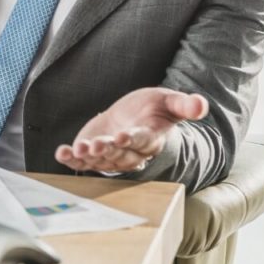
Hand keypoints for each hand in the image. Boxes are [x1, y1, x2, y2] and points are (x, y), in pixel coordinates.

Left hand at [54, 87, 208, 173]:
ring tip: (78, 149)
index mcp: (150, 138)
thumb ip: (185, 105)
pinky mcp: (94, 155)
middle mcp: (130, 151)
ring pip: (100, 160)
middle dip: (106, 149)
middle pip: (118, 153)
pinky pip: (83, 161)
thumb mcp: (170, 102)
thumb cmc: (154, 108)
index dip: (132, 139)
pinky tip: (61, 154)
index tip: (123, 136)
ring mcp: (111, 155)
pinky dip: (71, 159)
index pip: (141, 141)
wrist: (134, 116)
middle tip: (96, 145)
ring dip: (88, 156)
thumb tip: (202, 104)